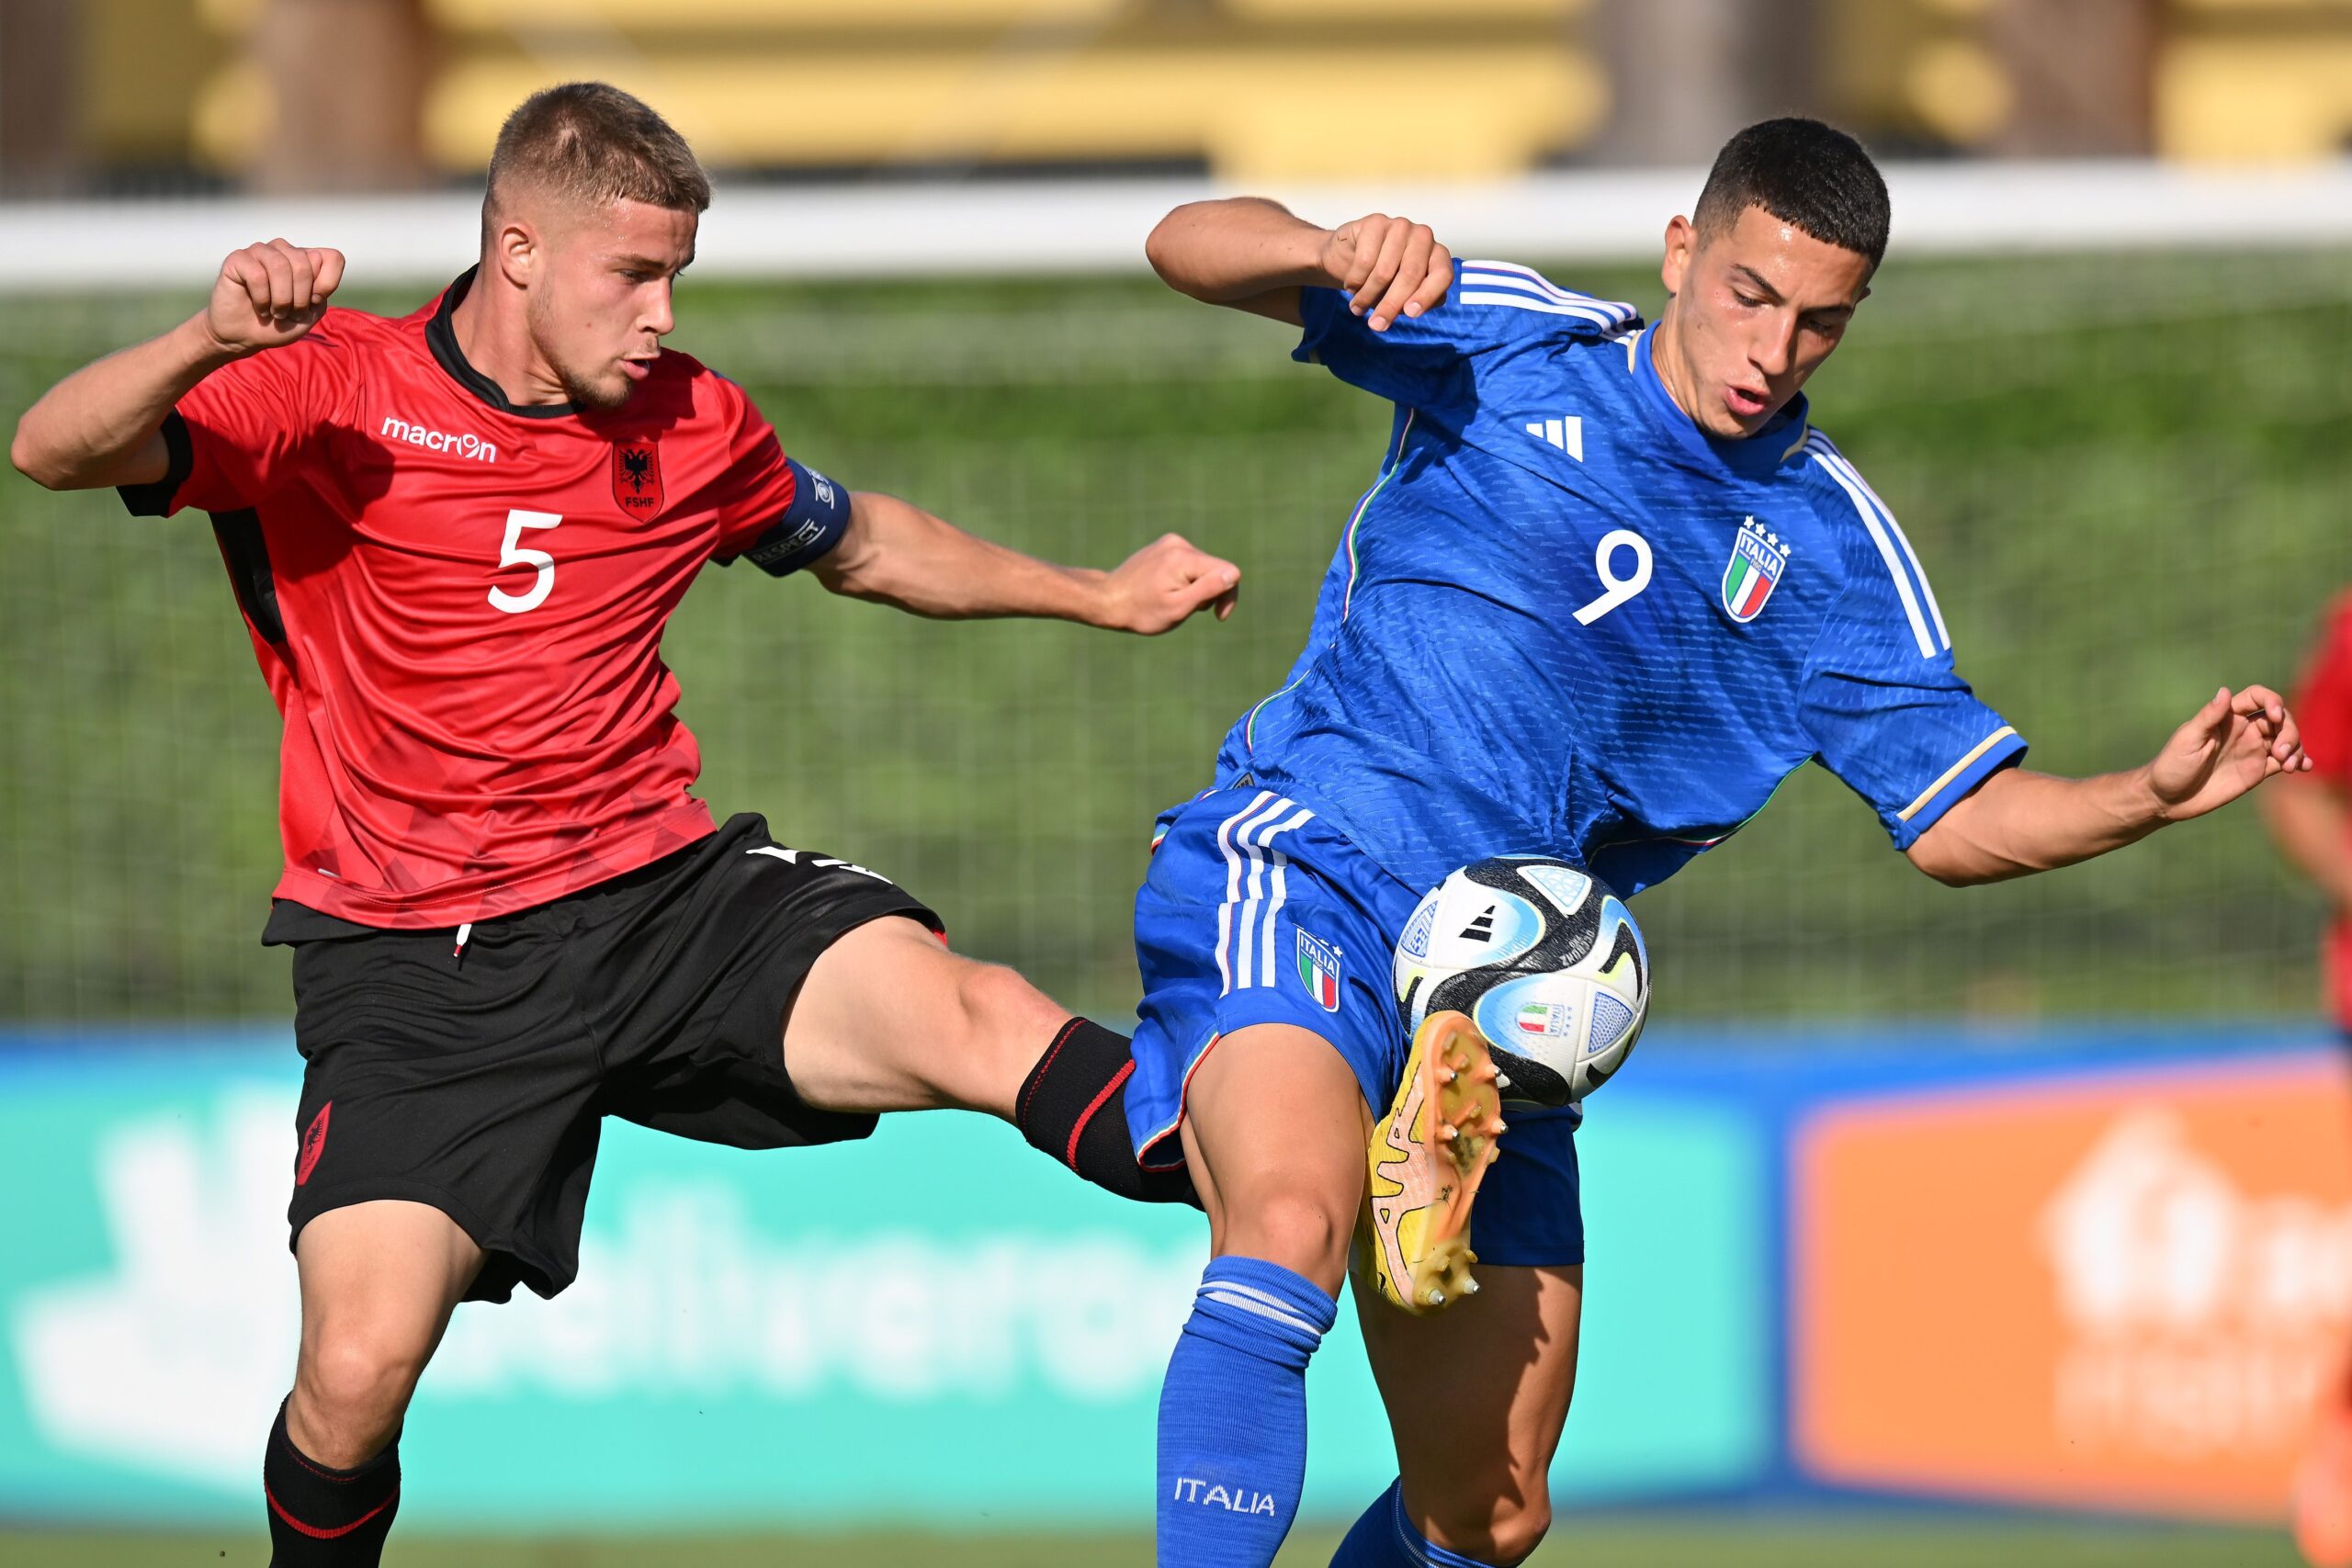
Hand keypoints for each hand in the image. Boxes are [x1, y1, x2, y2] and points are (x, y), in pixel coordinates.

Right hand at [204, 240, 344, 355]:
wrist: (245, 335)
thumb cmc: (279, 323)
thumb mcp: (311, 313)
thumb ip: (321, 293)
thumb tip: (313, 273)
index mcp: (307, 259)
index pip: (333, 258)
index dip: (328, 284)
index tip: (314, 302)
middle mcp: (285, 250)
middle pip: (305, 265)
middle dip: (300, 299)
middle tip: (289, 313)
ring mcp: (261, 251)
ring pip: (281, 266)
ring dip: (281, 299)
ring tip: (274, 312)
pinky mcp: (238, 258)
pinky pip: (257, 275)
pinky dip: (261, 299)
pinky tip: (258, 306)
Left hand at [1096, 533, 1240, 634]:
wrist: (1106, 599)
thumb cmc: (1141, 611)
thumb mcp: (1178, 607)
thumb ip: (1208, 589)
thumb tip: (1234, 575)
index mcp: (1184, 558)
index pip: (1229, 572)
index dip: (1228, 596)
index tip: (1217, 616)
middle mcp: (1179, 543)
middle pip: (1217, 569)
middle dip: (1209, 592)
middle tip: (1185, 609)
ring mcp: (1171, 542)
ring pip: (1204, 567)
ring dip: (1197, 587)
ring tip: (1172, 599)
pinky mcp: (1165, 545)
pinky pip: (1190, 564)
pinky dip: (1186, 579)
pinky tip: (1167, 589)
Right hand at [1320, 214, 1451, 332]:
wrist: (1350, 258)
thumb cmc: (1384, 281)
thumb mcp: (1403, 296)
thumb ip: (1414, 303)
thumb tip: (1412, 309)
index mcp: (1438, 255)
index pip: (1442, 274)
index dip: (1427, 295)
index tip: (1410, 314)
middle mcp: (1424, 237)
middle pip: (1411, 275)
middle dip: (1391, 305)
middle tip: (1376, 325)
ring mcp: (1401, 226)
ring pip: (1384, 271)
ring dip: (1366, 296)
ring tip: (1357, 308)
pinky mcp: (1376, 222)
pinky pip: (1365, 260)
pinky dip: (1355, 280)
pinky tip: (1351, 286)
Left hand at [2145, 684, 2310, 821]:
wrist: (2168, 798)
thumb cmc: (2171, 765)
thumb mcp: (2187, 740)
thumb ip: (2208, 717)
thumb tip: (2225, 691)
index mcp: (2227, 717)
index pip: (2258, 697)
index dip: (2272, 701)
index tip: (2274, 716)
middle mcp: (2244, 729)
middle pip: (2280, 718)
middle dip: (2289, 730)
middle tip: (2280, 753)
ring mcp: (2253, 749)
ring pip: (2287, 739)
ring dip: (2296, 747)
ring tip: (2290, 766)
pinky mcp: (2257, 770)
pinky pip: (2285, 761)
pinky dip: (2299, 761)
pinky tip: (2304, 767)